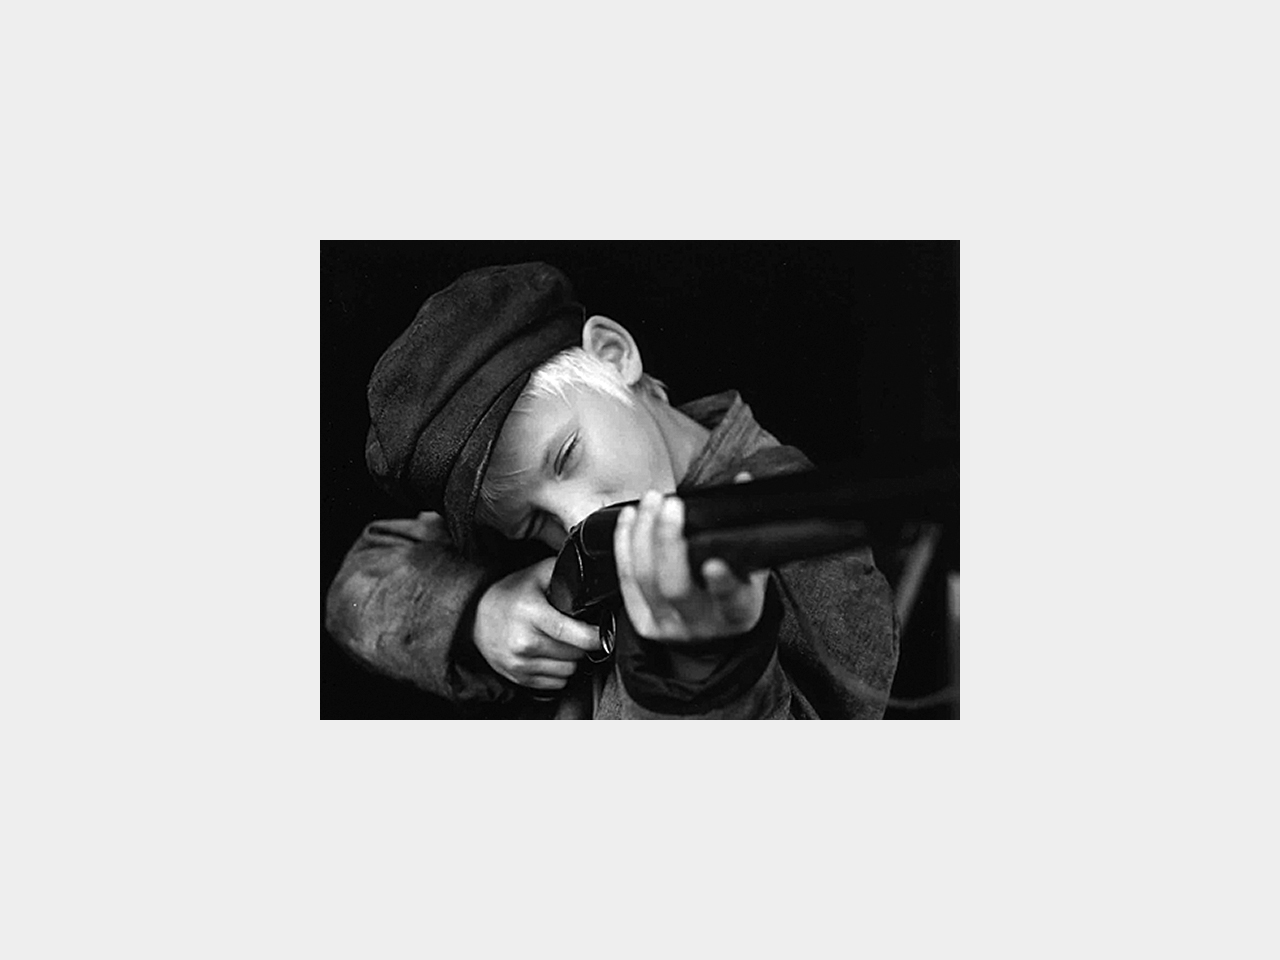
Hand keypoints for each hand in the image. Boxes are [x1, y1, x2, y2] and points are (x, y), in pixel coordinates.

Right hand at [473, 558, 602, 689]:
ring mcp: (520, 663)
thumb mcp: (537, 574)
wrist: (476, 617)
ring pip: (568, 671)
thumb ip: (564, 572)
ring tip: (561, 642)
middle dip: (581, 644)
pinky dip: (559, 672)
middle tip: (575, 631)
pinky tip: (551, 655)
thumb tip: (591, 578)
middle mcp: (524, 642)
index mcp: (532, 614)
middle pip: (575, 654)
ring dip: (571, 659)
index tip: (603, 633)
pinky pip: (556, 684)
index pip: (575, 635)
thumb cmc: (511, 595)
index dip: (596, 637)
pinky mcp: (519, 678)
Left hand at [613, 472, 768, 641]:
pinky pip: (625, 579)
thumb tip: (742, 481)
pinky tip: (631, 518)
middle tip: (671, 506)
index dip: (722, 584)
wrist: (710, 635)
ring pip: (645, 579)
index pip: (731, 601)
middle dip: (668, 542)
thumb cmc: (733, 597)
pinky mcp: (641, 620)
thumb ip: (747, 528)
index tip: (714, 564)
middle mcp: (700, 624)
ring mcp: (666, 624)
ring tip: (651, 502)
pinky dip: (625, 543)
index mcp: (736, 615)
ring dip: (643, 534)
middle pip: (675, 587)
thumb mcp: (752, 570)